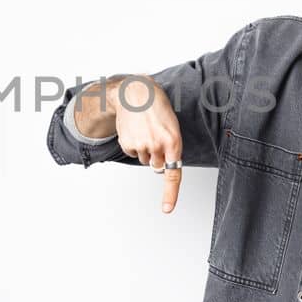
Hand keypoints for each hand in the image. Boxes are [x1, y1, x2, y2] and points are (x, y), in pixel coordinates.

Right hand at [110, 76, 184, 213]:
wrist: (136, 92)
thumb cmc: (157, 107)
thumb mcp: (172, 126)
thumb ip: (171, 148)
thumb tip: (162, 167)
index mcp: (173, 142)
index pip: (172, 174)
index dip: (170, 194)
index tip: (166, 209)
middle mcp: (157, 146)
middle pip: (157, 166)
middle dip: (157, 157)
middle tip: (155, 137)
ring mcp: (141, 145)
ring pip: (144, 159)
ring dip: (145, 149)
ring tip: (145, 130)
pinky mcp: (127, 144)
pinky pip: (132, 153)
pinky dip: (133, 144)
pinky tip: (135, 130)